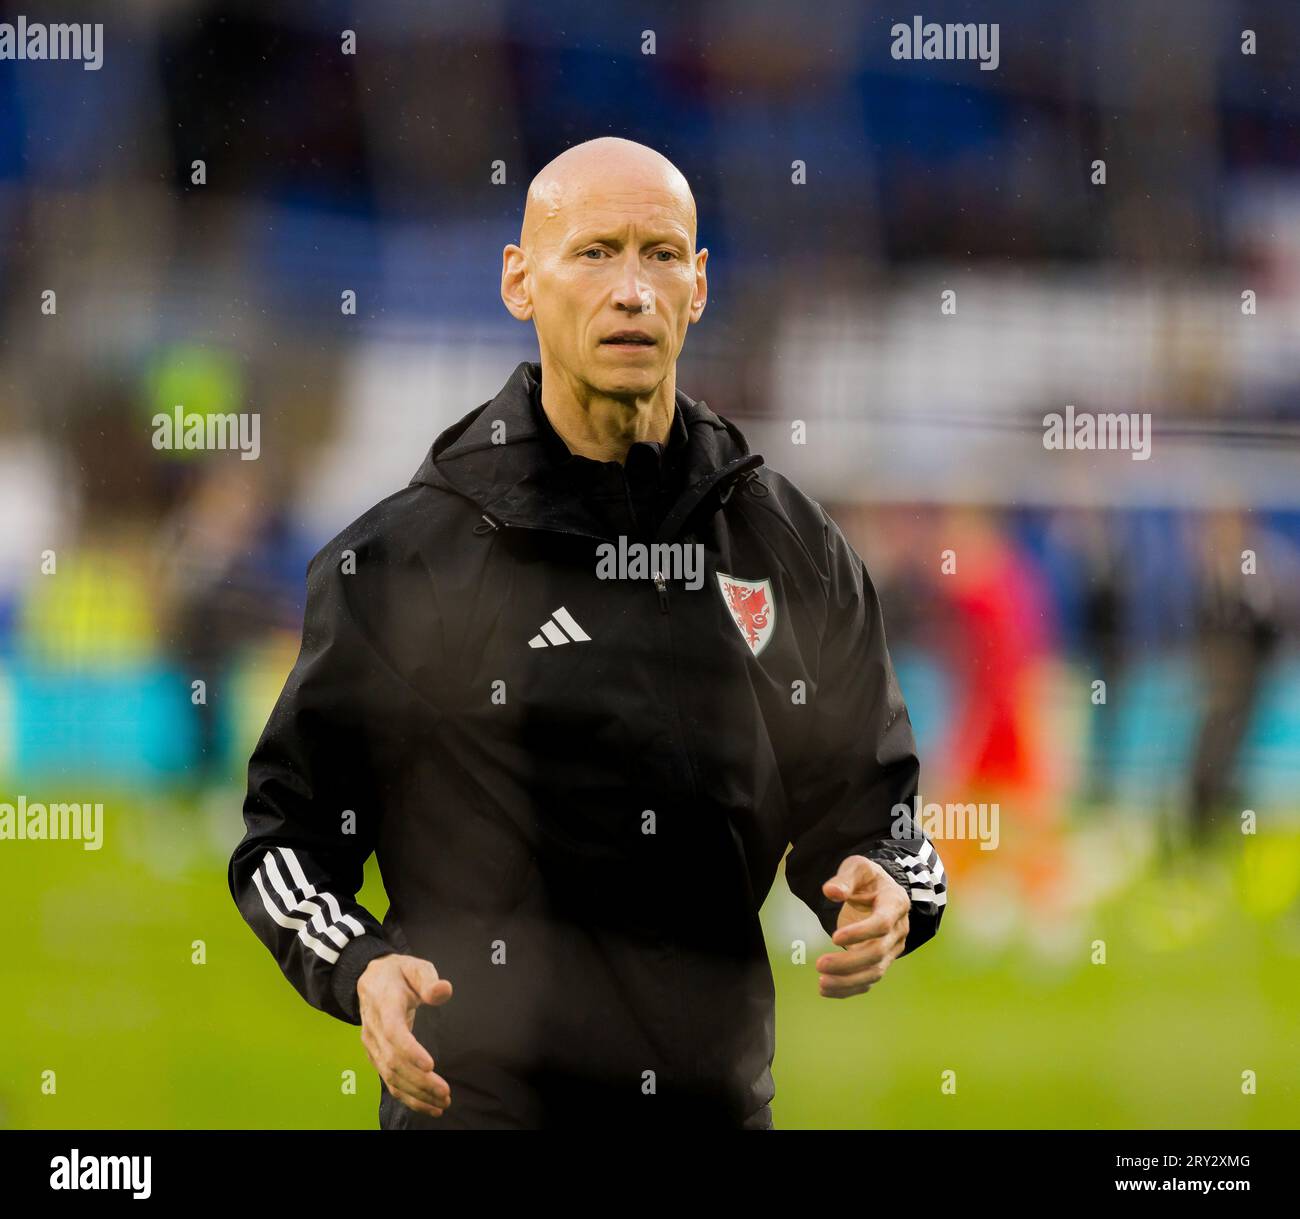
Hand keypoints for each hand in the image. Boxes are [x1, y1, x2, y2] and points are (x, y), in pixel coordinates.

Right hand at [357, 954, 453, 1116]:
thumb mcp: (415, 967)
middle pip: (393, 1061)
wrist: (371, 979)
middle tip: (445, 1092)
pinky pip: (389, 1081)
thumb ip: (428, 979)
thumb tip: (443, 991)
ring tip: (441, 1104)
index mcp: (384, 1004)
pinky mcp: (375, 1056)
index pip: (393, 1032)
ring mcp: (372, 1045)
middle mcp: (373, 1029)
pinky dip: (407, 1096)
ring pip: (390, 1075)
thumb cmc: (399, 973)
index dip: (410, 1050)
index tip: (430, 1065)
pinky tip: (427, 1105)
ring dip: (415, 1093)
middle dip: (419, 1080)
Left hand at [816, 855, 909, 997]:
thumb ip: (845, 878)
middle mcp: (898, 929)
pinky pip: (868, 979)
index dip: (860, 933)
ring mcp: (892, 948)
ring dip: (848, 981)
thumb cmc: (867, 878)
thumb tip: (830, 892)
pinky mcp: (882, 961)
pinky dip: (849, 988)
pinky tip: (827, 990)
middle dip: (849, 962)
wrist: (880, 891)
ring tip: (821, 983)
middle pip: (878, 952)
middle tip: (819, 964)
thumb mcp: (857, 868)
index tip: (833, 937)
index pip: (882, 924)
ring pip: (875, 971)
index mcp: (895, 903)